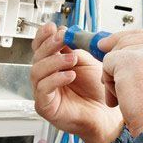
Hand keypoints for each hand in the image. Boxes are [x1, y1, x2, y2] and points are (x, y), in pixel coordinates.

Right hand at [30, 23, 123, 142]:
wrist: (106, 115)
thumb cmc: (97, 92)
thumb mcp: (86, 63)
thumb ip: (73, 49)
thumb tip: (64, 33)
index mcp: (54, 66)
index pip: (41, 48)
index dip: (43, 36)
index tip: (52, 27)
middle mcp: (46, 78)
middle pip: (37, 57)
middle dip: (49, 45)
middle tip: (62, 37)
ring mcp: (44, 93)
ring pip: (37, 72)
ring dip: (54, 61)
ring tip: (71, 59)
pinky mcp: (45, 107)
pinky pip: (43, 90)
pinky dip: (56, 79)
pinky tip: (70, 75)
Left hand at [99, 29, 142, 136]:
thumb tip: (135, 64)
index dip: (129, 44)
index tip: (115, 47)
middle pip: (129, 39)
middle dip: (116, 56)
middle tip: (107, 66)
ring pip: (117, 53)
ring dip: (115, 77)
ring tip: (125, 98)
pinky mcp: (129, 61)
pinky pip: (107, 65)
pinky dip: (109, 84)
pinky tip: (121, 99)